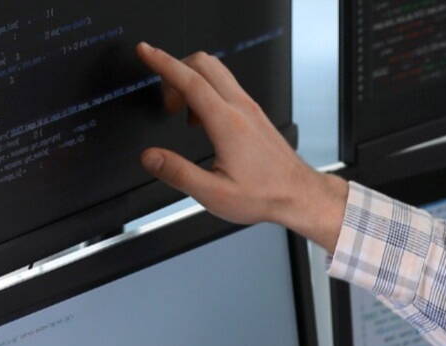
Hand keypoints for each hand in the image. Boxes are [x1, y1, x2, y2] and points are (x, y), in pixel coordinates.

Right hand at [135, 42, 346, 248]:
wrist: (299, 195)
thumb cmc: (265, 195)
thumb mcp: (215, 194)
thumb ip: (179, 174)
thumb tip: (150, 157)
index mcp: (228, 124)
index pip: (190, 81)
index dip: (163, 63)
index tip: (145, 51)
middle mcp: (241, 108)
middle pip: (203, 64)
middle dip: (175, 69)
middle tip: (163, 98)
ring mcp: (250, 108)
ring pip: (216, 71)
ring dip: (191, 79)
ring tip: (179, 110)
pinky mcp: (255, 113)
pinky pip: (226, 85)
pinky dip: (206, 89)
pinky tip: (201, 119)